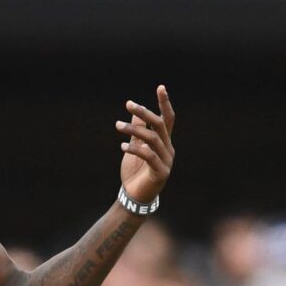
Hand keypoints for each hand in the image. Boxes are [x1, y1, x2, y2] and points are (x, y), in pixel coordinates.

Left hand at [117, 85, 175, 205]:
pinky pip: (148, 156)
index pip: (167, 119)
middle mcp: (168, 149)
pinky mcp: (160, 173)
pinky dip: (135, 149)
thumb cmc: (134, 172)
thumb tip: (135, 111)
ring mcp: (166, 161)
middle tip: (128, 104)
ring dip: (134, 130)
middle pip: (159, 125)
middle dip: (144, 113)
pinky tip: (122, 146)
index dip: (164, 103)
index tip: (160, 87)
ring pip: (152, 138)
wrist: (134, 198)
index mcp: (163, 142)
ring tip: (117, 126)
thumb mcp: (134, 147)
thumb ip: (137, 131)